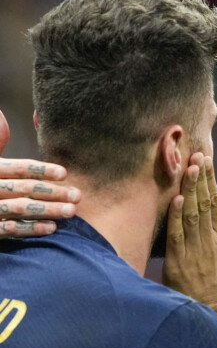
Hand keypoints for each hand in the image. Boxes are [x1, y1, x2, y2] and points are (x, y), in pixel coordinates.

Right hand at [0, 110, 80, 237]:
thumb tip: (1, 117)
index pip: (17, 169)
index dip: (40, 170)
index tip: (64, 173)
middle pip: (23, 189)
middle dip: (52, 192)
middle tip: (78, 195)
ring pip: (19, 208)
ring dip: (47, 210)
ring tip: (71, 211)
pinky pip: (9, 230)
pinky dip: (31, 229)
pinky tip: (52, 227)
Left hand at [163, 152, 216, 318]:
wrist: (211, 312)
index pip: (215, 203)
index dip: (210, 180)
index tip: (207, 159)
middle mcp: (208, 240)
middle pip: (205, 204)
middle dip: (201, 179)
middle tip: (198, 155)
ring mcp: (194, 250)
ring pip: (192, 215)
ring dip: (191, 190)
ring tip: (190, 168)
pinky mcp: (179, 261)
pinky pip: (178, 235)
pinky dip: (177, 217)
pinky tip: (177, 199)